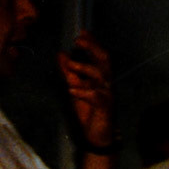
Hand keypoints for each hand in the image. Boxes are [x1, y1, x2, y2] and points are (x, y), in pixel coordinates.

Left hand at [57, 32, 113, 149]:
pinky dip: (82, 92)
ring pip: (100, 76)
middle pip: (104, 60)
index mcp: (101, 77)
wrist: (97, 137)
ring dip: (84, 68)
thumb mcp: (75, 89)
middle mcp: (106, 83)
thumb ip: (68, 72)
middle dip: (92, 48)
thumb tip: (60, 54)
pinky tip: (71, 90)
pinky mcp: (104, 108)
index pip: (100, 55)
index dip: (93, 42)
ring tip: (71, 65)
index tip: (82, 32)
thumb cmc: (88, 112)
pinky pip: (94, 97)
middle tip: (79, 40)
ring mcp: (107, 95)